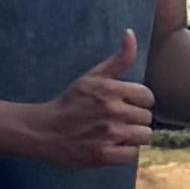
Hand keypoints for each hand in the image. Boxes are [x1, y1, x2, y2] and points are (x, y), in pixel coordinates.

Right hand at [32, 31, 154, 169]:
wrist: (43, 131)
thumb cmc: (69, 102)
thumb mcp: (92, 76)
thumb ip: (118, 58)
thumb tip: (130, 33)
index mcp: (110, 90)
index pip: (147, 96)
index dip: (139, 101)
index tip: (128, 104)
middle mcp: (112, 111)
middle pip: (147, 117)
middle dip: (136, 119)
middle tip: (119, 120)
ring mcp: (108, 134)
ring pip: (144, 136)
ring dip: (134, 136)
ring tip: (119, 134)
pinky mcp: (103, 155)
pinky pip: (132, 154)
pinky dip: (125, 151)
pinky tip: (113, 146)